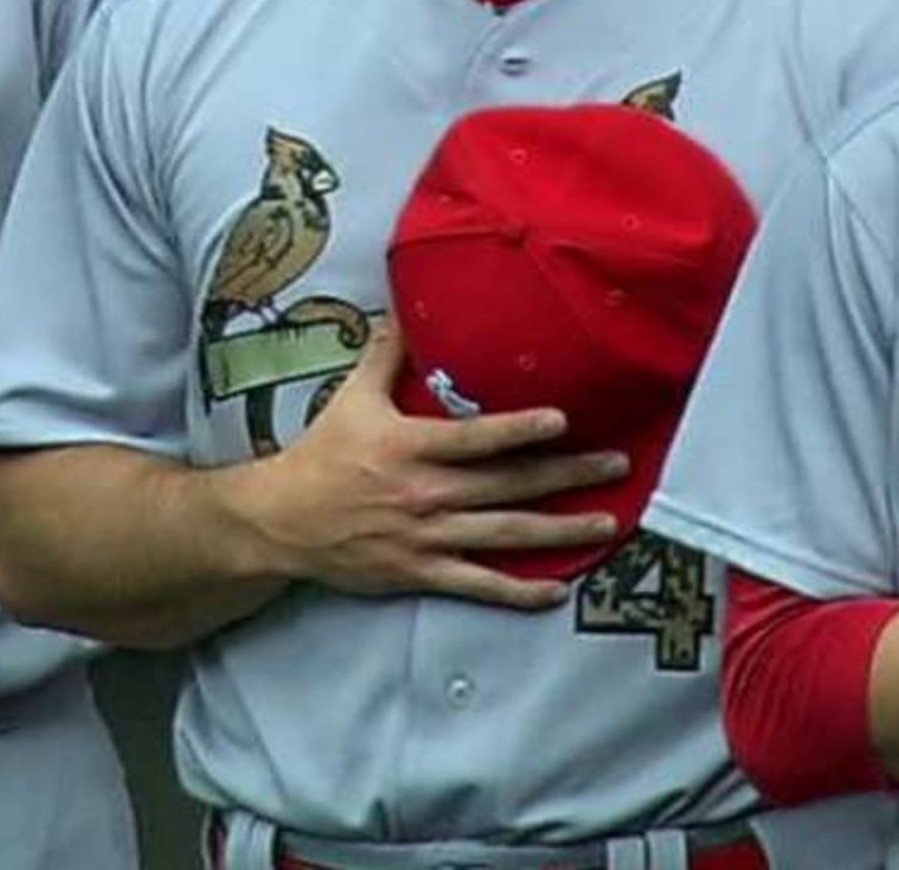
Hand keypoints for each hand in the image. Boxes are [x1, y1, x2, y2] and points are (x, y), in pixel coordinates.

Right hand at [222, 320, 628, 610]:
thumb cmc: (321, 455)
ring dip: (560, 530)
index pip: (475, 438)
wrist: (282, 522)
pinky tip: (557, 590)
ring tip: (607, 523)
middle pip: (508, 485)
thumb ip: (386, 354)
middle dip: (567, 475)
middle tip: (616, 465)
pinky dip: (519, 590)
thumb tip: (406, 307)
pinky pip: (479, 585)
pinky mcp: (422, 572)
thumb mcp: (352, 398)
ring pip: (505, 535)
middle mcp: (426, 494)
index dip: (519, 430)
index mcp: (411, 447)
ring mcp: (427, 537)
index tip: (563, 421)